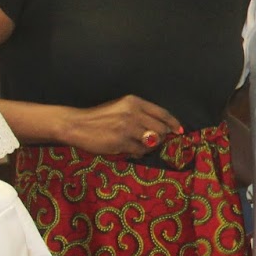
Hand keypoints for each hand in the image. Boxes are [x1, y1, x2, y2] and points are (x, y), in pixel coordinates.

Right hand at [65, 95, 182, 155]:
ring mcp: (127, 127)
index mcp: (134, 102)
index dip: (173, 123)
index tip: (179, 131)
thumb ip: (140, 113)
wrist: (77, 124)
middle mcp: (133, 112)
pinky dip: (139, 153)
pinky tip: (131, 150)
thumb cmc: (100, 117)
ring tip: (140, 146)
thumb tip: (163, 126)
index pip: (162, 113)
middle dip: (161, 137)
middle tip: (153, 141)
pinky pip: (140, 151)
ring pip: (153, 141)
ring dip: (150, 146)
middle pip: (161, 129)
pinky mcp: (121, 141)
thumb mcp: (121, 107)